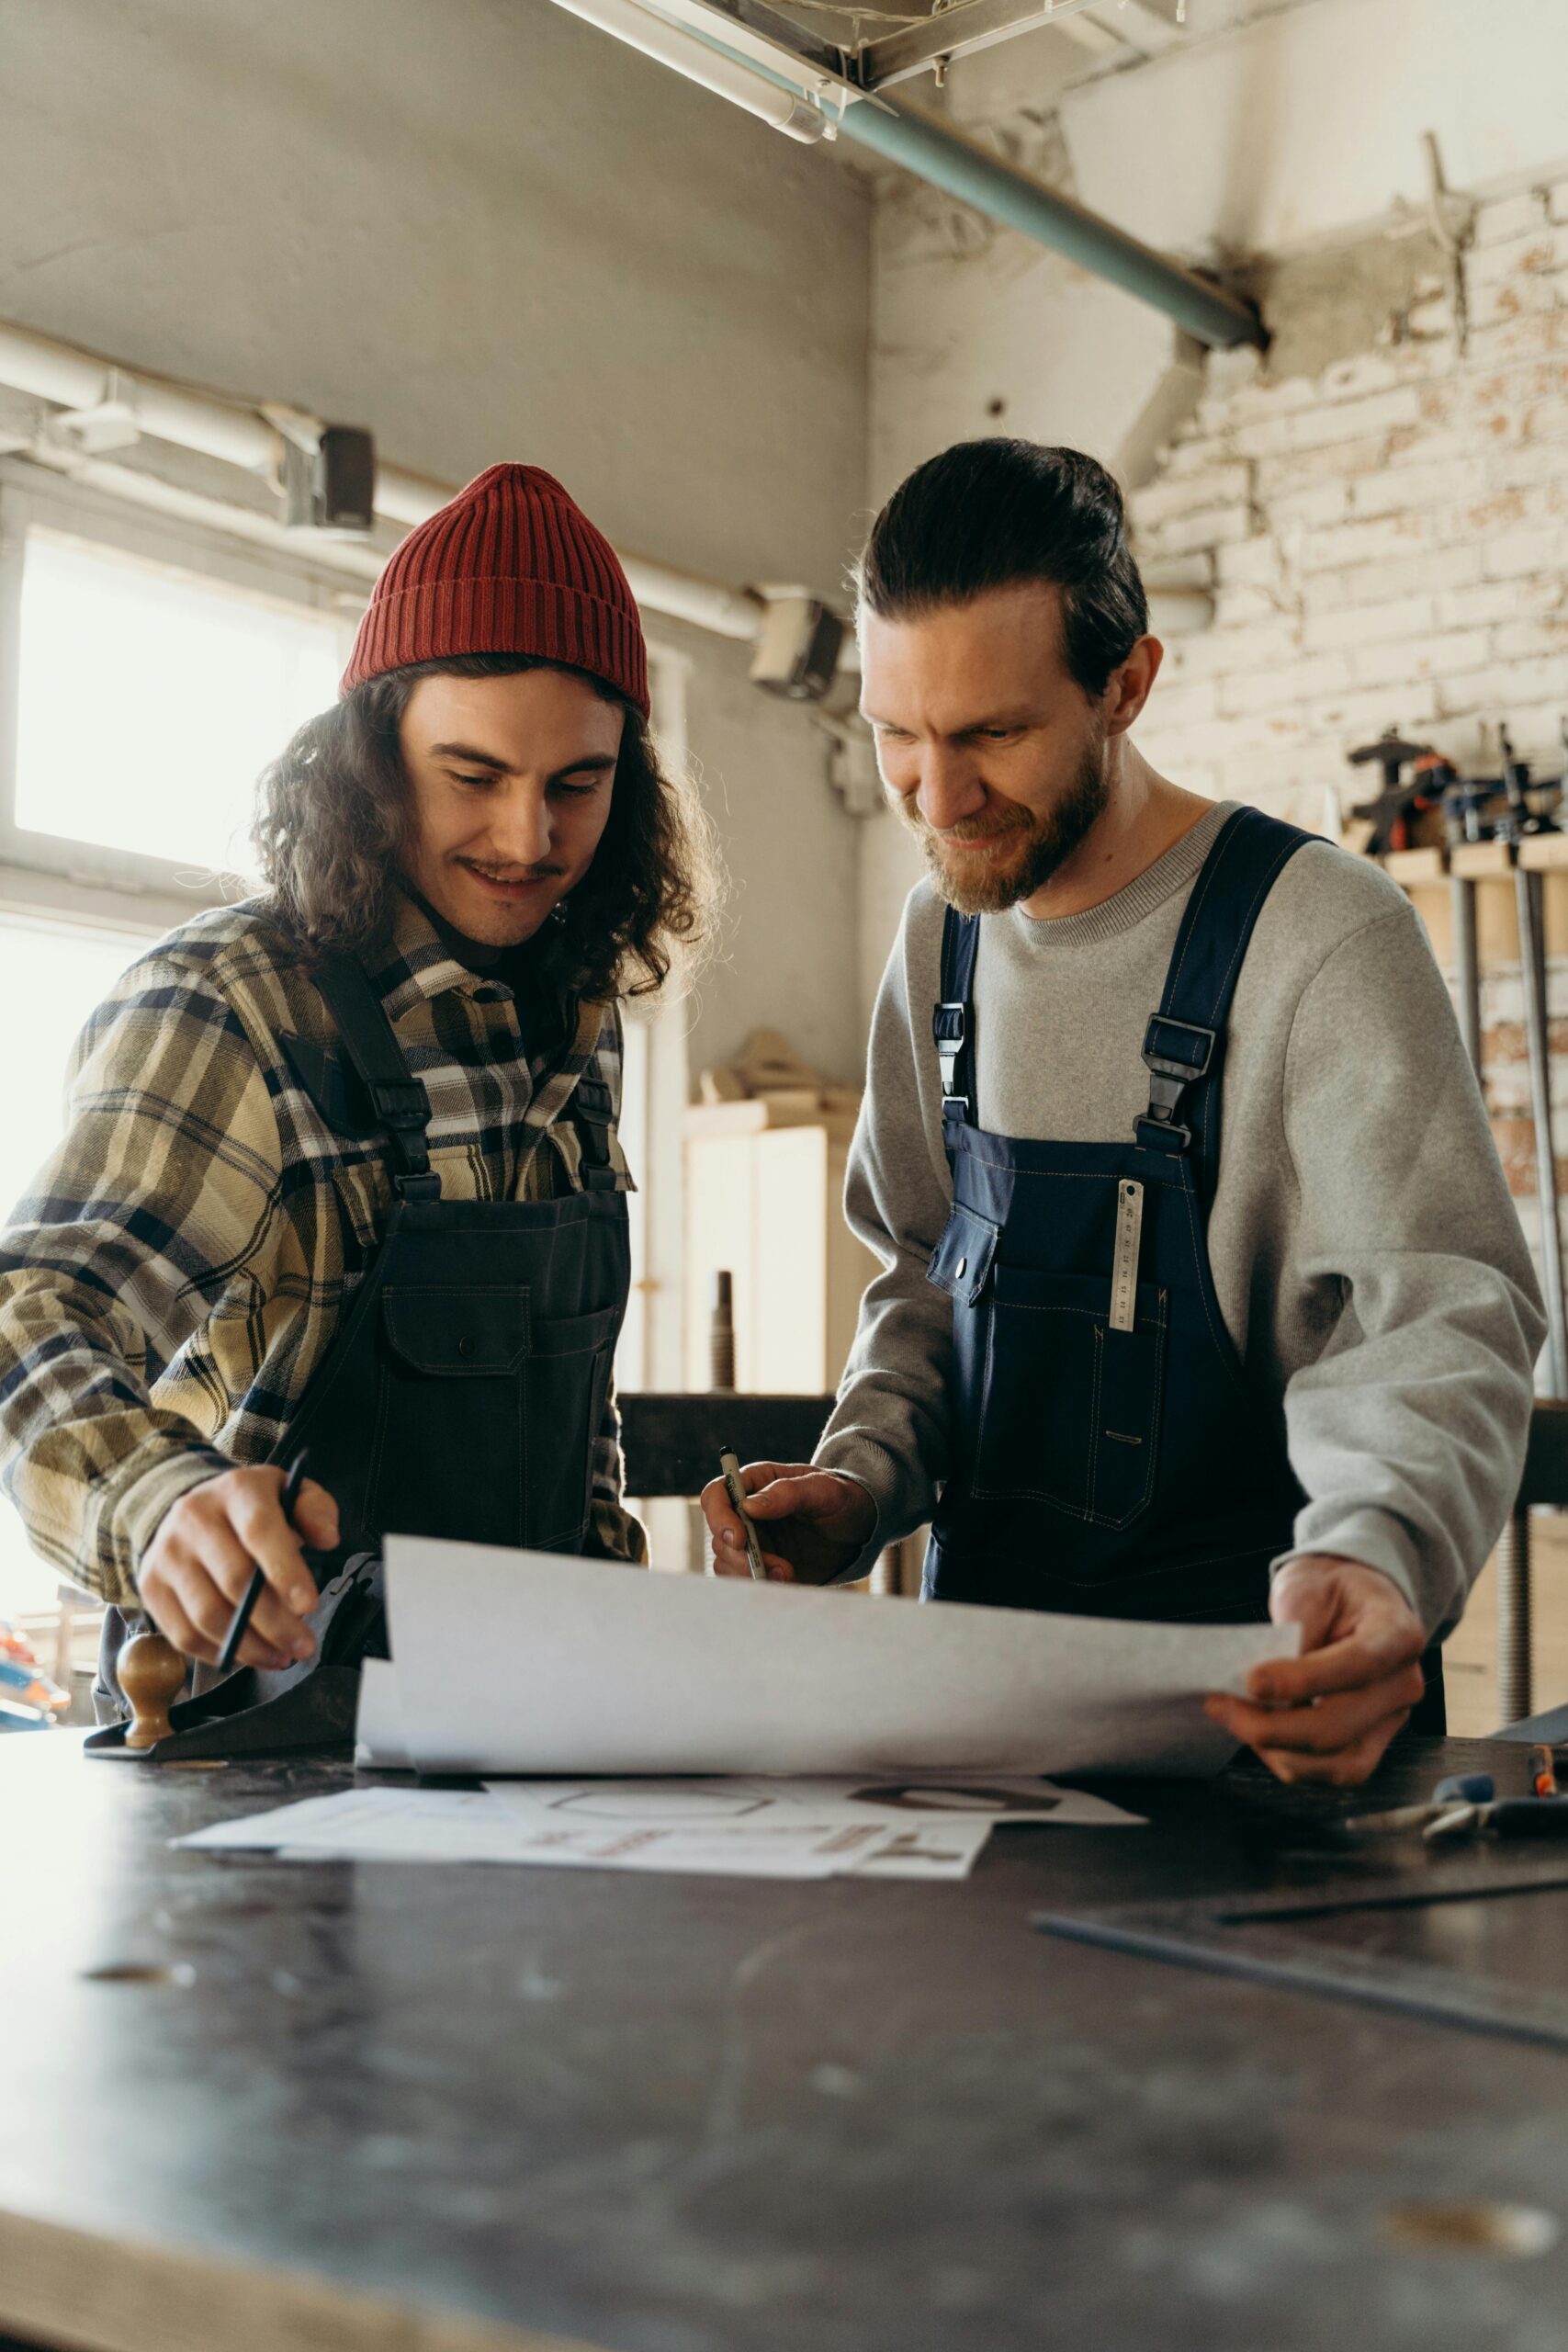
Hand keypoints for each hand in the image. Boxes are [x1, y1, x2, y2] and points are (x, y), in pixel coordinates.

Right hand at [137, 1466, 340, 1670]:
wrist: (194, 1508)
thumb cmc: (252, 1508)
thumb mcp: (291, 1493)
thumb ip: (316, 1510)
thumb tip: (328, 1538)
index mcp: (236, 1490)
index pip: (260, 1530)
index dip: (285, 1571)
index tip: (309, 1606)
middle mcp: (194, 1518)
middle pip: (235, 1580)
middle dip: (275, 1623)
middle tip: (303, 1645)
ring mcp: (168, 1553)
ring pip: (207, 1615)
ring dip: (249, 1646)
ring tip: (281, 1656)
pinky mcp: (151, 1585)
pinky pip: (183, 1633)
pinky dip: (218, 1654)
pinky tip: (247, 1655)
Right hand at [699, 1461, 875, 1585]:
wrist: (861, 1527)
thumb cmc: (841, 1498)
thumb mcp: (822, 1489)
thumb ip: (787, 1493)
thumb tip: (749, 1506)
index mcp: (755, 1484)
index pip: (715, 1495)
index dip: (718, 1517)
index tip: (738, 1539)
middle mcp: (746, 1513)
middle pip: (718, 1537)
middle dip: (740, 1556)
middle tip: (775, 1566)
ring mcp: (753, 1542)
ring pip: (727, 1563)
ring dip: (751, 1574)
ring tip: (787, 1573)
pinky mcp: (763, 1566)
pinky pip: (746, 1580)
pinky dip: (763, 1585)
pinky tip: (789, 1580)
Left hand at [1204, 1554, 1427, 1786]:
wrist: (1351, 1598)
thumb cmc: (1328, 1590)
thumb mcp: (1308, 1587)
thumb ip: (1293, 1635)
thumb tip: (1263, 1688)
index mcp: (1398, 1633)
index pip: (1356, 1665)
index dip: (1302, 1681)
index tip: (1251, 1682)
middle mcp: (1404, 1683)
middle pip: (1342, 1727)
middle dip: (1273, 1728)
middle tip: (1221, 1706)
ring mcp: (1391, 1720)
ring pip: (1341, 1764)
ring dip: (1278, 1751)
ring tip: (1235, 1719)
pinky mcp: (1371, 1743)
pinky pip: (1334, 1770)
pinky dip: (1290, 1760)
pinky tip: (1258, 1733)